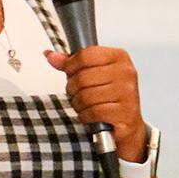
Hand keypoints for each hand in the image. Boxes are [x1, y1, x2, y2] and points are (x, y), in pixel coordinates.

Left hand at [44, 47, 146, 161]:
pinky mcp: (125, 112)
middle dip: (73, 89)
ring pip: (87, 96)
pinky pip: (94, 112)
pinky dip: (85, 116)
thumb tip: (50, 55)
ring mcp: (128, 93)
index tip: (69, 73)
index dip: (71, 65)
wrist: (128, 123)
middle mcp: (126, 72)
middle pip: (83, 77)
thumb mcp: (93, 73)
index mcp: (120, 56)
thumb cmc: (109, 96)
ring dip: (78, 104)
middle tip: (76, 93)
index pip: (86, 54)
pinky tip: (88, 115)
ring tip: (83, 105)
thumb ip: (72, 64)